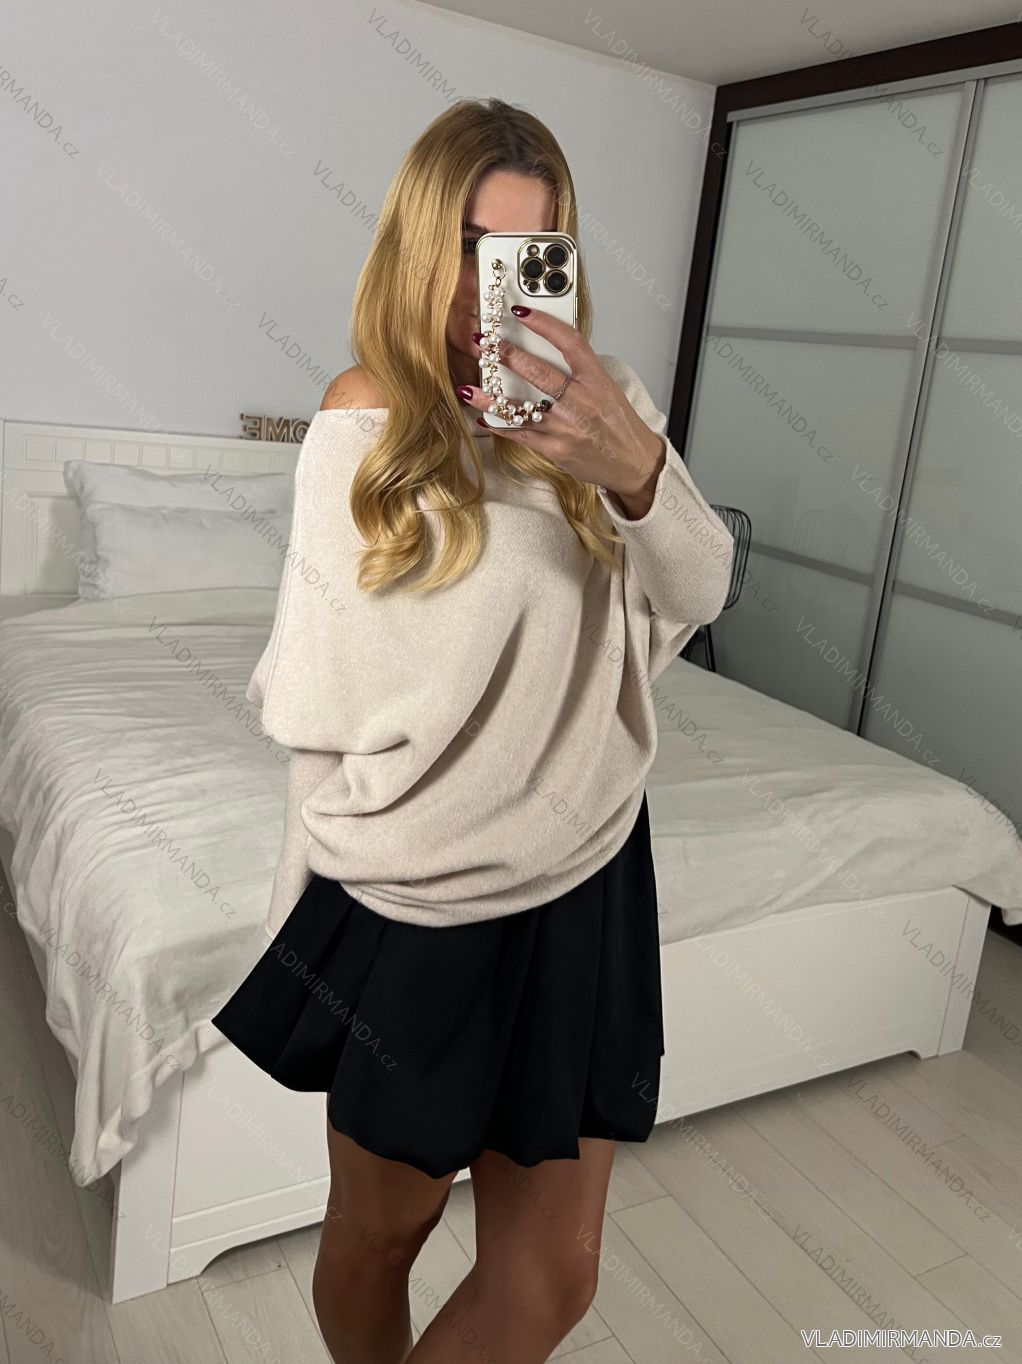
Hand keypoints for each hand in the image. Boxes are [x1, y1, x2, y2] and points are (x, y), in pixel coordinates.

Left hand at [456, 307, 665, 509]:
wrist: (633, 462)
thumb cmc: (618, 424)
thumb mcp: (606, 389)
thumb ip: (579, 372)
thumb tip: (546, 351)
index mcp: (596, 380)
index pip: (570, 343)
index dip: (544, 324)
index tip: (521, 312)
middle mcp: (582, 401)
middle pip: (539, 373)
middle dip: (508, 356)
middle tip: (485, 344)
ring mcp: (567, 427)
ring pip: (522, 408)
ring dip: (491, 398)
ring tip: (469, 388)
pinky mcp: (557, 450)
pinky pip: (521, 435)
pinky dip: (500, 426)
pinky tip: (483, 419)